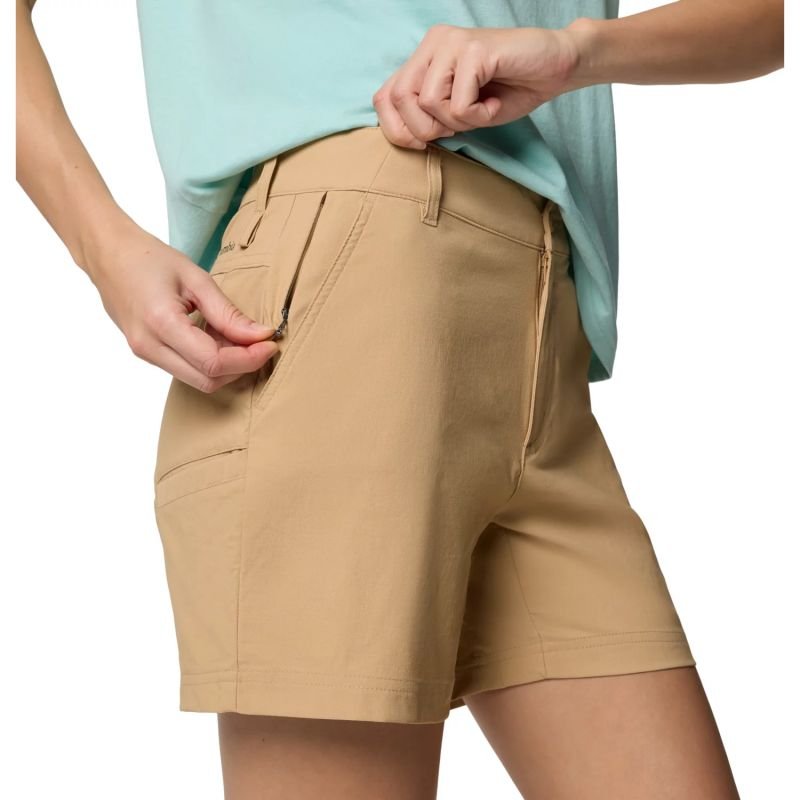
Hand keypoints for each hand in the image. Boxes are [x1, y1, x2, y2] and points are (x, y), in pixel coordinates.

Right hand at [85, 219, 278, 392]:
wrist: (107, 254)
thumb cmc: (149, 258)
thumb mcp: (195, 278)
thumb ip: (228, 312)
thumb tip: (260, 335)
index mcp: (161, 324)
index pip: (214, 362)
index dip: (248, 359)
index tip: (269, 344)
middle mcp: (149, 347)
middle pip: (208, 380)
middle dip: (241, 367)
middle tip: (259, 344)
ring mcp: (145, 354)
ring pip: (198, 380)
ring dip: (226, 365)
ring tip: (238, 337)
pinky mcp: (146, 354)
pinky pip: (186, 369)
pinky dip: (209, 361)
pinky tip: (218, 337)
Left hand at [372, 23, 580, 148]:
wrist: (555, 69)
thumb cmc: (508, 90)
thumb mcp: (459, 110)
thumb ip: (429, 114)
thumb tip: (405, 136)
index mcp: (424, 55)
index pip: (385, 96)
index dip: (397, 129)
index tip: (424, 142)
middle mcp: (434, 43)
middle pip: (400, 100)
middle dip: (426, 129)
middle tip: (458, 126)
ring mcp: (452, 42)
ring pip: (429, 102)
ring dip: (458, 121)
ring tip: (481, 110)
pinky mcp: (474, 50)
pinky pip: (459, 104)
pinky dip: (478, 116)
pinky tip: (494, 104)